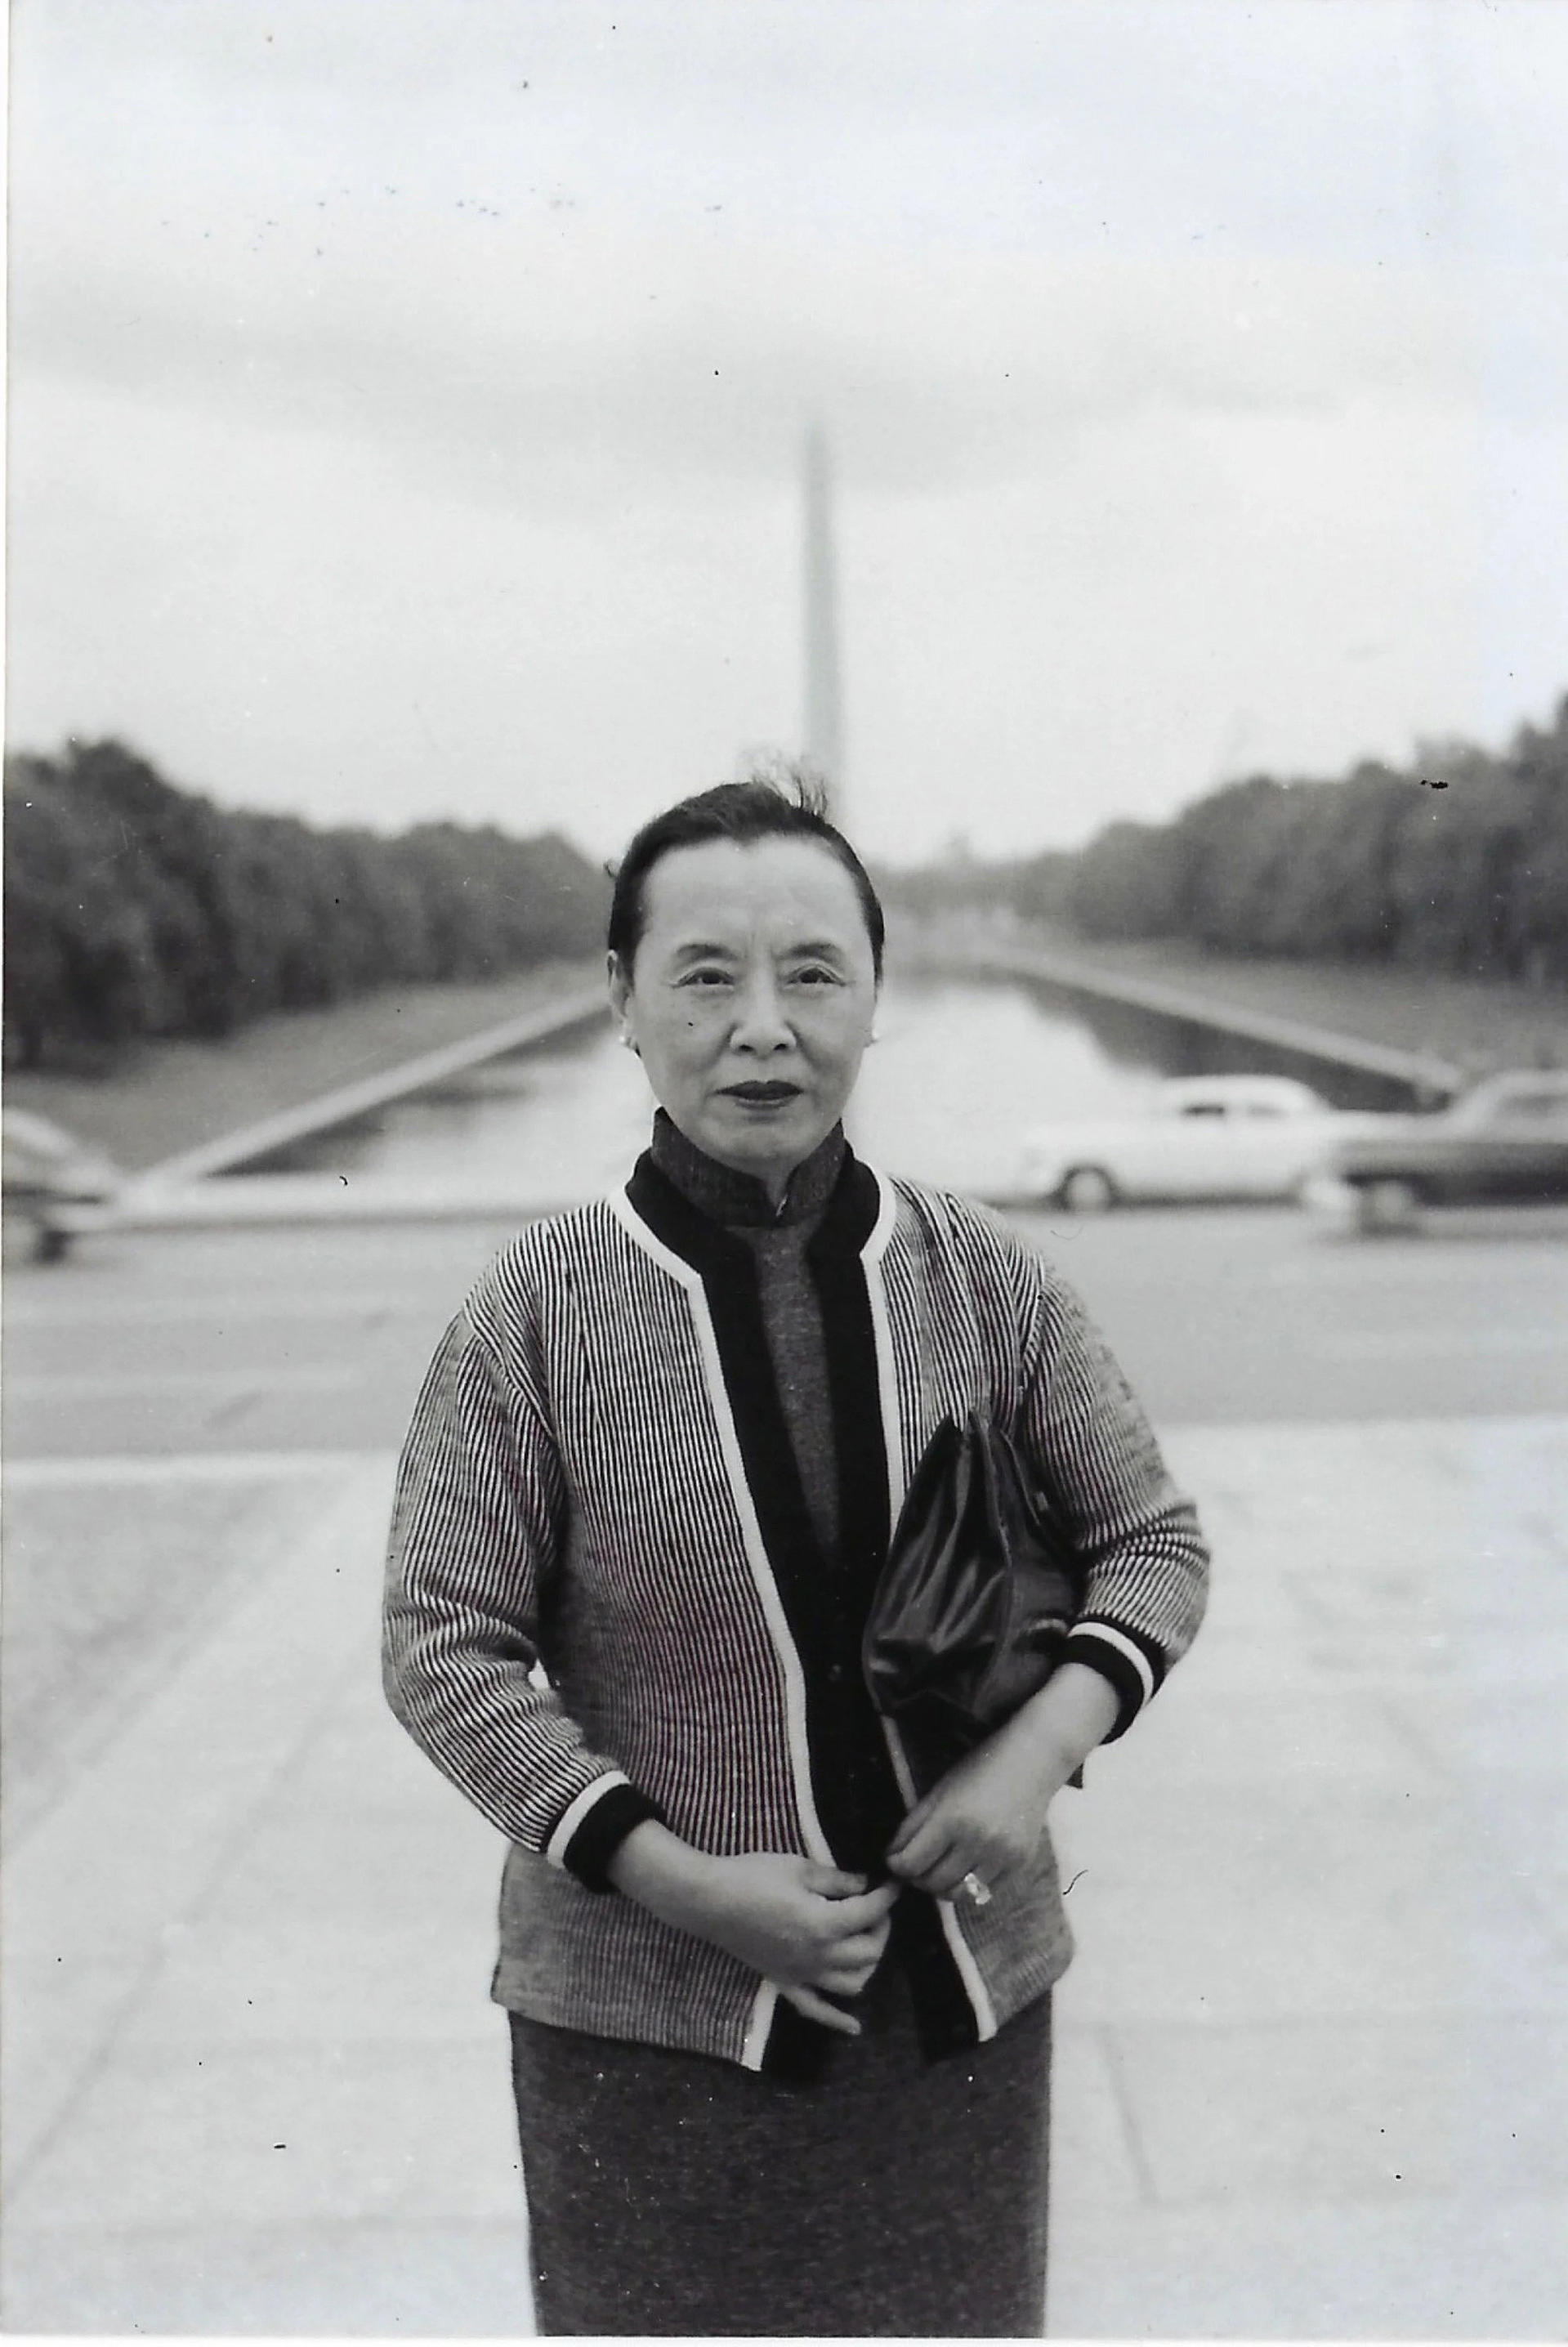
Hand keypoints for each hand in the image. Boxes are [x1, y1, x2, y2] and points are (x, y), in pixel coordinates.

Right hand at [608, 1830, 897, 2035]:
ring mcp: (802, 1974)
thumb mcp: (799, 1868)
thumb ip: (837, 1880)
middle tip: (875, 1907)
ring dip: (867, 1965)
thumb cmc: (754, 1876)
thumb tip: (865, 1885)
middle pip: (869, 1951)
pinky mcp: (785, 1982)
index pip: (870, 1912)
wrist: (711, 1901)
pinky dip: (837, 2021)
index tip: (895, 1884)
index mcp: (825, 1923)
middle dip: (880, 1927)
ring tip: (865, 1942)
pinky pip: (815, 2010)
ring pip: (852, 1984)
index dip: (887, 1896)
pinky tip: (854, 2027)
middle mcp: (819, 1956)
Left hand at [885, 1662, 1118, 1900]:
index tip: (893, 1860)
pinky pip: (985, 1893)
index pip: (912, 1862)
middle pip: (933, 1883)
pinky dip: (968, 1887)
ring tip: (936, 1872)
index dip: (896, 1865)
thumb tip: (892, 1856)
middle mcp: (978, 1842)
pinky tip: (963, 1870)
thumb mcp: (940, 1790)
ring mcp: (1001, 1857)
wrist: (1032, 1763)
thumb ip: (913, 1824)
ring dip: (941, 1888)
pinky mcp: (1019, 1865)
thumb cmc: (980, 1768)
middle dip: (916, 1879)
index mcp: (952, 1819)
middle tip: (914, 1868)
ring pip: (959, 1895)